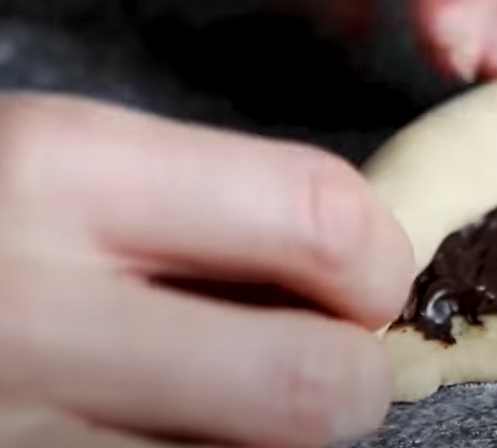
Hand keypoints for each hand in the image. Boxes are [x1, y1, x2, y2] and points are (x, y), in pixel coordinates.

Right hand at [0, 94, 415, 446]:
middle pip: (311, 381)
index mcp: (72, 169)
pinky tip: (185, 419)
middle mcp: (44, 307)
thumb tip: (355, 251)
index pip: (319, 218)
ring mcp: (24, 424)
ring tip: (249, 385)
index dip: (380, 256)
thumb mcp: (68, 157)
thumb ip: (208, 195)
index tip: (375, 271)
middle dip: (355, 374)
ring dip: (283, 429)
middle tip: (339, 357)